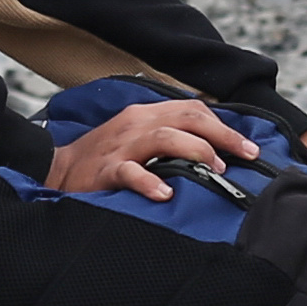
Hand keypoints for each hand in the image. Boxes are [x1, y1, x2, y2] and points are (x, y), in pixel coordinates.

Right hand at [47, 97, 263, 202]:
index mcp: (146, 114)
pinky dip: (149, 182)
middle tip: (245, 156)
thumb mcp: (138, 138)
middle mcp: (136, 124)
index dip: (224, 126)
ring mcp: (121, 146)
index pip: (192, 110)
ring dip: (194, 151)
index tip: (249, 149)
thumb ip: (170, 138)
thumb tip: (214, 152)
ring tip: (215, 170)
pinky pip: (130, 172)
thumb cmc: (105, 158)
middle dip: (221, 135)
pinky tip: (166, 195)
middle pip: (185, 118)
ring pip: (163, 138)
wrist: (57, 170)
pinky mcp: (105, 170)